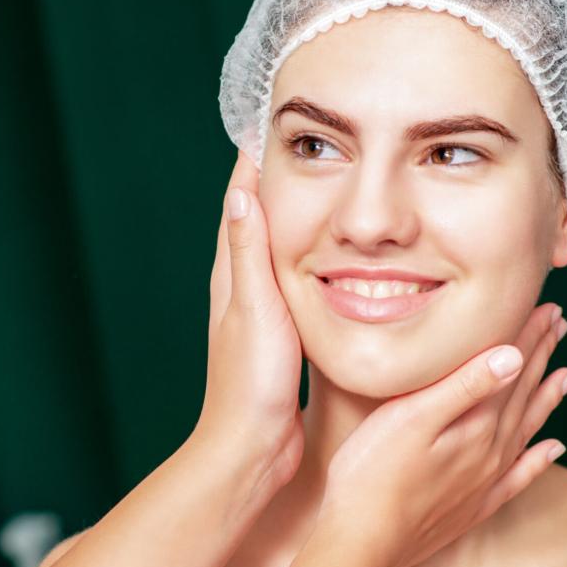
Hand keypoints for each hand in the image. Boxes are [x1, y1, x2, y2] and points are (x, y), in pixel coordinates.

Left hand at [196, 151, 304, 494]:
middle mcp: (240, 286)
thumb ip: (250, 254)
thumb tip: (240, 193)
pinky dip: (312, 254)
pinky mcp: (279, 332)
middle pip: (256, 215)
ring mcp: (259, 309)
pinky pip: (297, 277)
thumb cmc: (249, 384)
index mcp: (231, 275)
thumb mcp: (255, 310)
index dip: (254, 159)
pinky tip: (335, 257)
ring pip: (278, 245)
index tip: (271, 118)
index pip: (240, 200)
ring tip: (324, 181)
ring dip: (295, 212)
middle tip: (304, 138)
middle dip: (275, 175)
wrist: (250, 448)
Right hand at [320, 303, 566, 566]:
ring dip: (545, 400)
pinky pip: (518, 477)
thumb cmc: (373, 474)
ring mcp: (483, 481)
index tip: (548, 309)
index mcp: (475, 425)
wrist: (364, 542)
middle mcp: (489, 452)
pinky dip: (538, 460)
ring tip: (566, 376)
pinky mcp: (471, 505)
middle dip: (540, 357)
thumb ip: (464, 387)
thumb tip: (512, 356)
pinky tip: (553, 450)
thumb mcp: (412, 418)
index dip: (528, 337)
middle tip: (559, 325)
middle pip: (521, 395)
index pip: (510, 371)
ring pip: (525, 430)